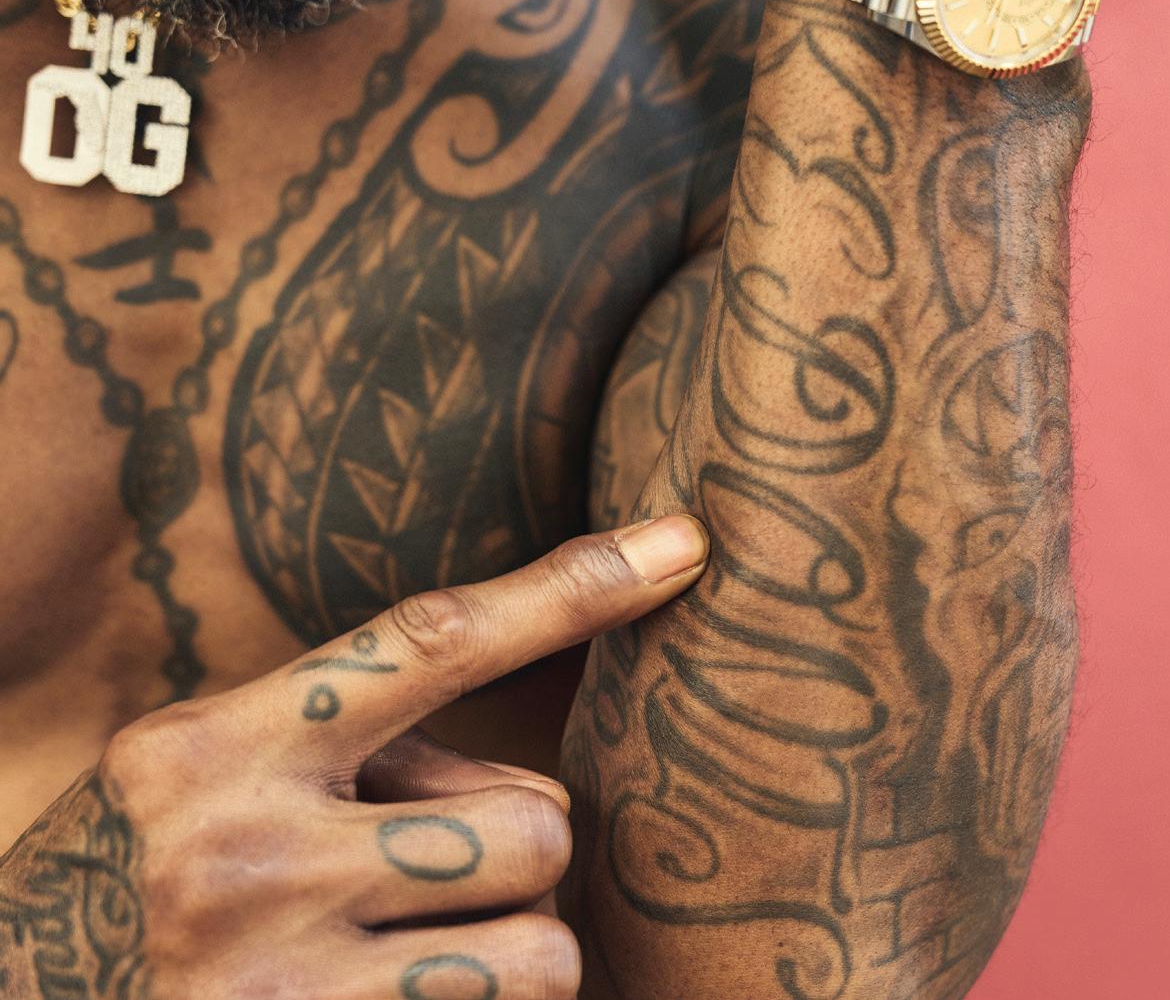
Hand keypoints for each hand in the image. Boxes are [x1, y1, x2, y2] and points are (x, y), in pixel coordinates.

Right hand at [0, 518, 708, 998]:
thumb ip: (367, 743)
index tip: (687, 542)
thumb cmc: (155, 874)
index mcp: (213, 747)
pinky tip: (391, 996)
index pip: (433, 640)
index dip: (573, 587)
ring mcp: (274, 992)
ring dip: (510, 945)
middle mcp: (239, 860)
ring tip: (409, 946)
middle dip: (511, 842)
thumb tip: (552, 773)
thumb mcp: (223, 770)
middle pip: (535, 820)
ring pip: (546, 946)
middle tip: (423, 864)